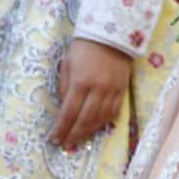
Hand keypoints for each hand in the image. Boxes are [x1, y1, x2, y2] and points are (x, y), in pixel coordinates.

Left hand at [51, 38, 132, 152]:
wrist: (112, 34)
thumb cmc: (84, 48)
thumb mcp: (68, 65)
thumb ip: (65, 87)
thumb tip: (65, 108)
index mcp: (81, 82)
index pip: (69, 112)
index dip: (62, 128)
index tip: (55, 139)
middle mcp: (98, 89)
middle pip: (85, 119)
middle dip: (74, 134)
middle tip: (66, 144)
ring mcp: (112, 90)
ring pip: (101, 118)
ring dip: (89, 131)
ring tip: (79, 139)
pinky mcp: (122, 89)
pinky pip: (114, 110)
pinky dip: (105, 121)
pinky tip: (97, 126)